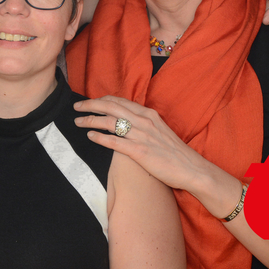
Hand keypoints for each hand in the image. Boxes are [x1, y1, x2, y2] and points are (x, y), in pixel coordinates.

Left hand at [73, 96, 208, 192]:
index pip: (120, 101)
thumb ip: (144, 123)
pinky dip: (100, 137)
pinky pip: (115, 141)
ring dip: (90, 120)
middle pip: (111, 107)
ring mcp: (142, 136)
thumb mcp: (159, 130)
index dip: (102, 99)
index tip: (91, 102)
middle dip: (91, 105)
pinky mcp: (140, 151)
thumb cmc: (174, 152)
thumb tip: (127, 121)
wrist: (191, 168)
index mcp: (149, 114)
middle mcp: (144, 121)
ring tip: (78, 122)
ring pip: (110, 122)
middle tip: (76, 107)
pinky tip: (90, 137)